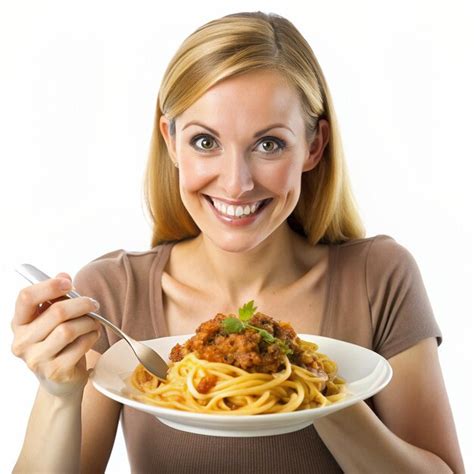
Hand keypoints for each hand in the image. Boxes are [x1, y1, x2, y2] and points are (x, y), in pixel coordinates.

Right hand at [11, 272, 101, 396]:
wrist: (59, 379)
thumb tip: (63, 276)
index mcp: (19, 323)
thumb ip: (56, 296)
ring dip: (88, 322)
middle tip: (93, 304)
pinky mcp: (55, 371)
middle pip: (57, 312)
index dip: (49, 286)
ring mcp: (37, 359)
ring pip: (69, 330)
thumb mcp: (52, 317)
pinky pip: (80, 346)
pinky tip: (92, 335)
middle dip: (81, 304)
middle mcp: (22, 342)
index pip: (26, 297)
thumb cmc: (56, 341)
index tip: (69, 282)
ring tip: (94, 322)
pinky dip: (91, 336)